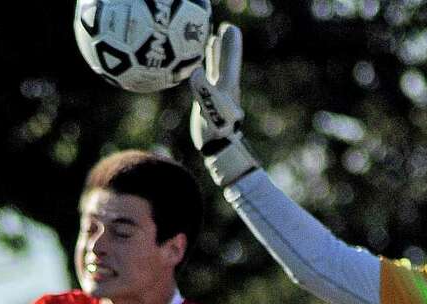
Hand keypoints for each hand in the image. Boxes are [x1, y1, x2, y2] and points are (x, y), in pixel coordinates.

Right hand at [189, 23, 258, 187]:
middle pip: (225, 60)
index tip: (230, 29)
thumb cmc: (217, 132)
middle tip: (226, 28)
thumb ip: (204, 90)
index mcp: (228, 86)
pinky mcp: (208, 102)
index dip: (230, 44)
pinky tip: (197, 65)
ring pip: (216, 69)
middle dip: (225, 44)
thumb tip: (196, 70)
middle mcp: (225, 88)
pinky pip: (206, 80)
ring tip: (213, 38)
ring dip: (215, 54)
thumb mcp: (211, 110)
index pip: (230, 60)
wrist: (219, 152)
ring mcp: (217, 95)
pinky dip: (204, 69)